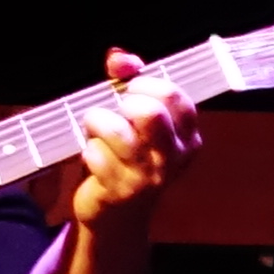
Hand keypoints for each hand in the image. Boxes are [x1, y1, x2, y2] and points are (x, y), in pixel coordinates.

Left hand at [59, 49, 201, 225]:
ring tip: (95, 128)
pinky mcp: (121, 191)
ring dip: (97, 122)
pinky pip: (95, 153)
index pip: (175, 98)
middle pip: (151, 113)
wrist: (118, 216)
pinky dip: (87, 150)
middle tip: (116, 110)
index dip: (146, 84)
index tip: (131, 88)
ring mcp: (148, 177)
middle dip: (124, 102)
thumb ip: (128, 80)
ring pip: (116, 130)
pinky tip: (93, 158)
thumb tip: (119, 57)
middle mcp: (173, 158)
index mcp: (187, 138)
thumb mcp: (135, 119)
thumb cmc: (127, 158)